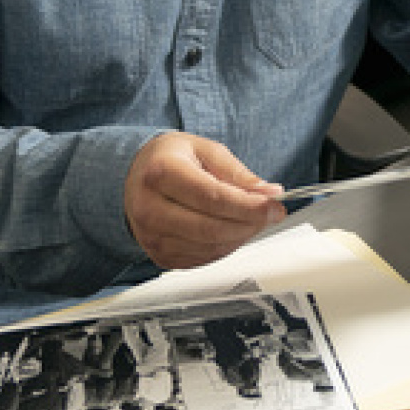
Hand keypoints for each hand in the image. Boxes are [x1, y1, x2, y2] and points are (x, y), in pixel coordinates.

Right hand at [124, 132, 285, 269]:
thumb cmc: (170, 160)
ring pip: (210, 247)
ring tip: (252, 218)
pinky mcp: (160, 256)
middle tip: (271, 213)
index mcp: (161, 173)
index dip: (248, 205)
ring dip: (241, 236)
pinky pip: (204, 259)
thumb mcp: (205, 150)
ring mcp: (152, 236)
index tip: (274, 204)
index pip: (211, 197)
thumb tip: (268, 193)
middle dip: (250, 223)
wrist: (135, 177)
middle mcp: (150, 208)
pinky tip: (232, 229)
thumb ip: (238, 173)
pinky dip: (226, 246)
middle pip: (211, 227)